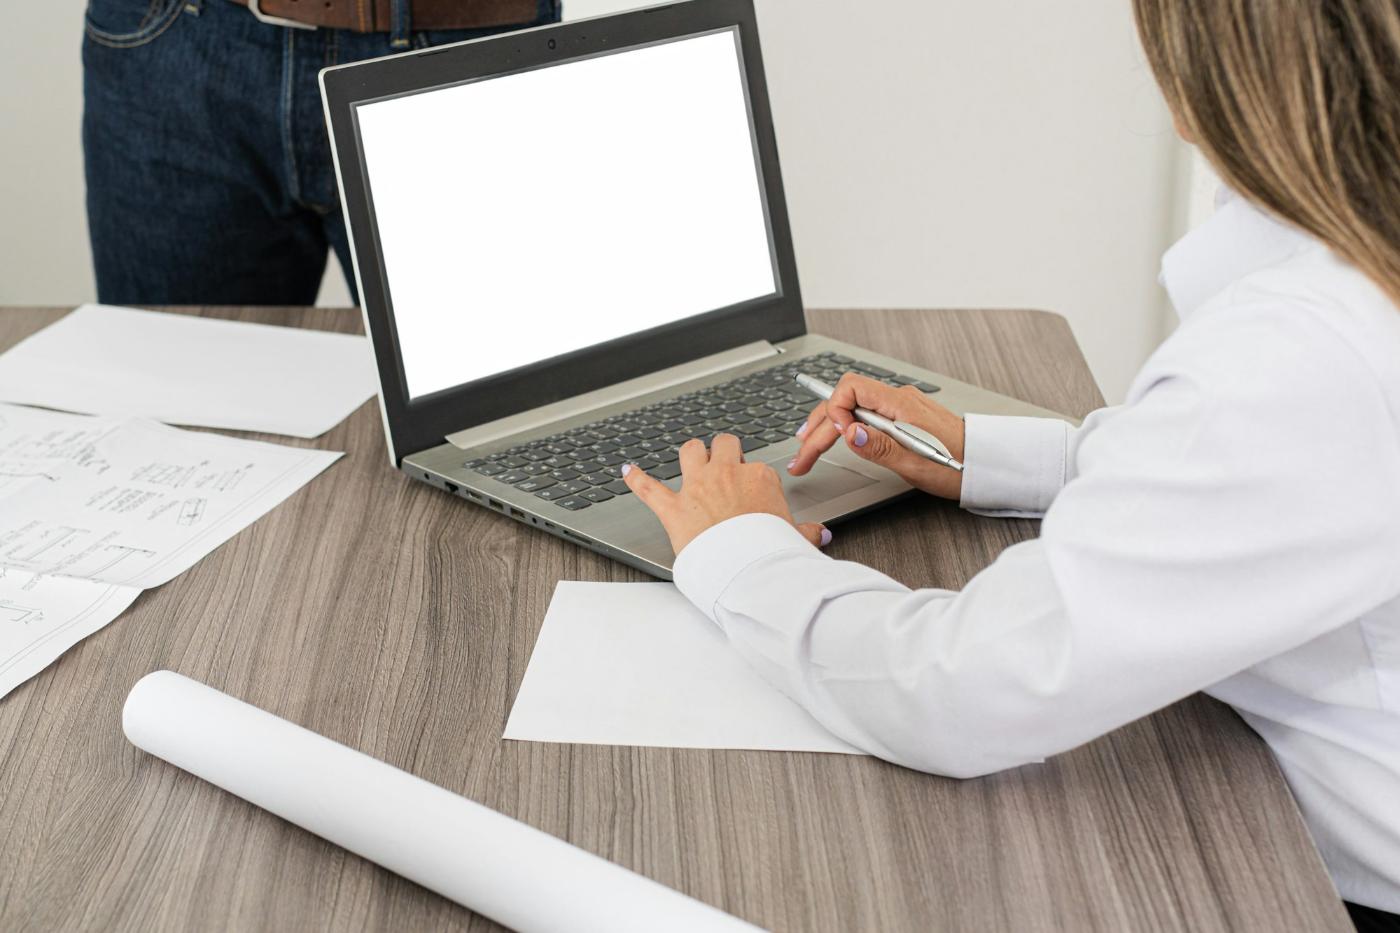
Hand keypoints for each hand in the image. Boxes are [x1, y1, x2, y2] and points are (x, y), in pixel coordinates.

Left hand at [622, 434, 831, 555]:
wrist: (748, 567)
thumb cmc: (771, 551)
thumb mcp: (796, 538)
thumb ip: (805, 531)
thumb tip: (820, 532)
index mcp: (759, 478)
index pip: (756, 468)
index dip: (752, 479)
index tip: (752, 495)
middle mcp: (728, 475)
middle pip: (725, 446)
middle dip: (724, 452)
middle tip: (725, 465)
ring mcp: (699, 488)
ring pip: (691, 451)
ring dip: (691, 454)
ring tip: (692, 458)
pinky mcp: (674, 508)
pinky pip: (649, 488)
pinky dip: (636, 479)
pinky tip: (628, 471)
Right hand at [788, 373, 965, 499]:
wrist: (987, 465)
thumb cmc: (959, 466)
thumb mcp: (916, 464)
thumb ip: (879, 447)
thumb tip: (847, 433)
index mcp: (900, 405)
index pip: (850, 390)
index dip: (834, 413)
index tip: (834, 439)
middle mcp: (898, 400)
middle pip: (845, 402)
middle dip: (817, 428)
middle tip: (801, 458)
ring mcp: (900, 408)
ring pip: (852, 409)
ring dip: (826, 428)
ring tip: (806, 448)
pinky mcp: (903, 418)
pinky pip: (865, 415)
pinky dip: (844, 428)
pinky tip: (833, 438)